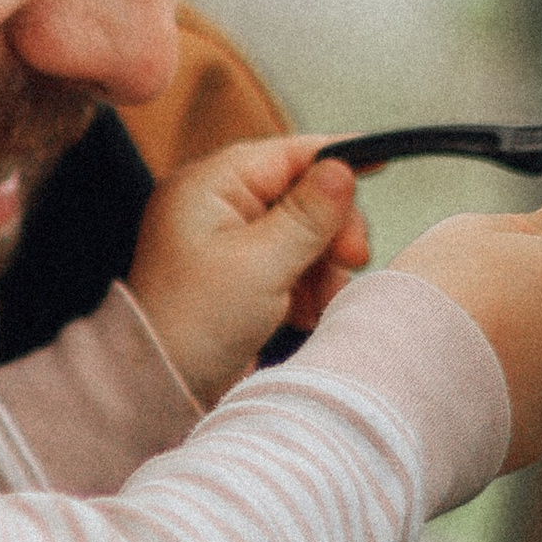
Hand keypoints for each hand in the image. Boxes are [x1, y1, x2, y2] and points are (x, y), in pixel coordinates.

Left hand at [125, 135, 367, 402]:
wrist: (158, 388)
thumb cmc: (196, 324)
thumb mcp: (262, 264)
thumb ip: (308, 214)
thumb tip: (342, 166)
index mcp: (209, 186)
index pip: (286, 153)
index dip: (337, 159)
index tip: (382, 163)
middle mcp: (213, 205)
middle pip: (298, 192)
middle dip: (331, 228)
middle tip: (353, 261)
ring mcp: (223, 241)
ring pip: (299, 232)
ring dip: (322, 264)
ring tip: (322, 302)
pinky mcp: (234, 276)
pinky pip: (285, 263)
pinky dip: (305, 284)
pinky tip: (306, 314)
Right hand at [394, 196, 541, 467]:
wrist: (406, 387)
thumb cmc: (439, 303)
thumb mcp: (477, 232)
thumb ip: (536, 226)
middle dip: (540, 315)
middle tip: (482, 305)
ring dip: (518, 359)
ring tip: (457, 350)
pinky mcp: (537, 438)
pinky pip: (525, 411)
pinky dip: (500, 400)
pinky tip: (457, 388)